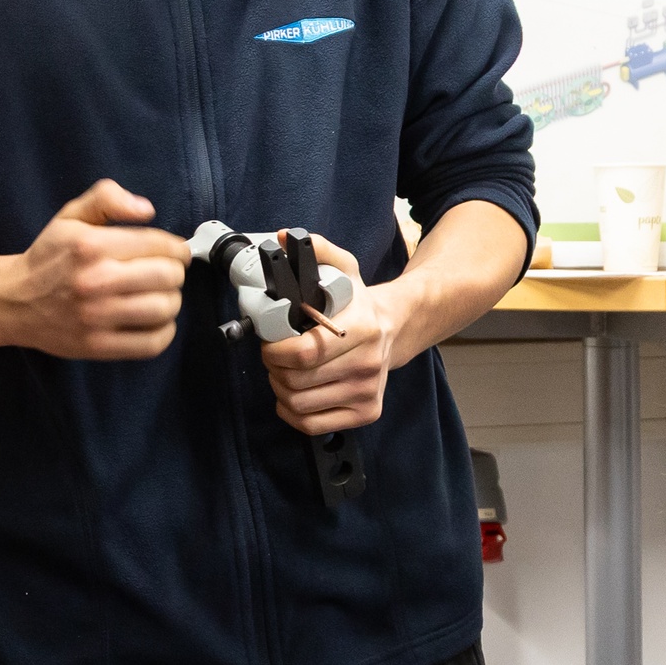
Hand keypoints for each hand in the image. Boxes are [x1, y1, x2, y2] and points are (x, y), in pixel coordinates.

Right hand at [0, 180, 191, 359]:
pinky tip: (154, 321)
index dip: (176, 248)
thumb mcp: (70, 215)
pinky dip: (164, 332)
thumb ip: (107, 198)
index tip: (176, 252)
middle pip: (167, 276)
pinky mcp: (98, 346)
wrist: (12, 301)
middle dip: (175, 272)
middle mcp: (95, 281)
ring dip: (171, 300)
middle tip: (166, 273)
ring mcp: (97, 317)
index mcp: (91, 246)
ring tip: (160, 296)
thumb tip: (146, 209)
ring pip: (164, 309)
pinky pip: (151, 343)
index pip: (159, 245)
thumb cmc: (48, 257)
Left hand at [260, 235, 400, 434]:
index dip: (276, 351)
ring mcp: (368, 391)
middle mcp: (368, 364)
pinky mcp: (366, 412)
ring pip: (299, 404)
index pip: (306, 352)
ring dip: (280, 388)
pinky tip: (293, 394)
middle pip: (297, 381)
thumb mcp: (342, 268)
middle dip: (274, 368)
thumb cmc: (358, 303)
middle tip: (274, 355)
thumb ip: (316, 250)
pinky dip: (292, 412)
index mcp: (362, 328)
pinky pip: (311, 425)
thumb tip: (283, 239)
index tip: (270, 343)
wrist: (395, 328)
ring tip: (284, 372)